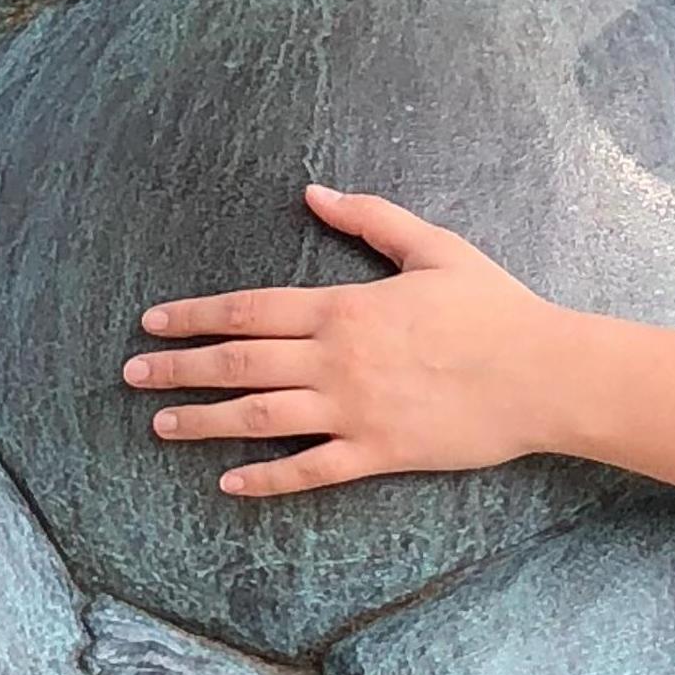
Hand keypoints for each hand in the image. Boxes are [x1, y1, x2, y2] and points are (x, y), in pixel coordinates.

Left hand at [124, 187, 565, 497]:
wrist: (542, 373)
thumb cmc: (493, 307)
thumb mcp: (434, 247)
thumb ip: (371, 219)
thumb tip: (314, 192)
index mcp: (345, 306)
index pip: (250, 309)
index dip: (196, 315)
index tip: (153, 321)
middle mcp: (337, 360)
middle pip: (239, 363)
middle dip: (179, 368)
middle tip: (132, 375)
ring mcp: (353, 411)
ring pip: (260, 417)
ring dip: (203, 422)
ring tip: (160, 426)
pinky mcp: (378, 453)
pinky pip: (308, 469)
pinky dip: (265, 477)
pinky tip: (228, 482)